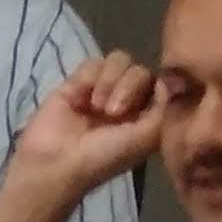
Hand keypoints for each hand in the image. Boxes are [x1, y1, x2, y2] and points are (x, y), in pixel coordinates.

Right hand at [6, 52, 164, 198]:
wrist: (57, 162)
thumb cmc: (105, 156)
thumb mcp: (147, 138)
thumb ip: (164, 107)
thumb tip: (164, 80)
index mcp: (145, 115)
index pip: (160, 82)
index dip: (154, 86)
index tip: (142, 104)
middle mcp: (126, 100)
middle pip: (139, 69)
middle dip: (128, 86)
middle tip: (112, 112)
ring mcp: (101, 90)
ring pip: (117, 60)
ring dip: (107, 81)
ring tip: (94, 106)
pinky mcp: (76, 83)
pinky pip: (91, 63)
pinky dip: (86, 80)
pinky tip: (76, 100)